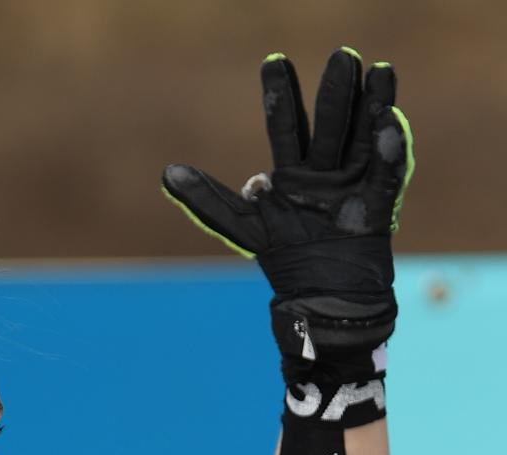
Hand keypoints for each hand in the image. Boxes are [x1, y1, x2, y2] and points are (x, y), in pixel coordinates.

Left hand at [162, 48, 413, 367]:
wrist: (320, 299)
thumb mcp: (241, 227)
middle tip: (342, 54)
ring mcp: (353, 184)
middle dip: (335, 91)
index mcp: (291, 173)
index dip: (280, 96)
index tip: (274, 62)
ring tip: (378, 71)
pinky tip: (388, 121)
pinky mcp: (378, 204)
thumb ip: (207, 201)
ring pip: (362, 136)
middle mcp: (324, 172)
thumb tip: (166, 173)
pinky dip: (389, 150)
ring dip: (371, 104)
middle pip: (329, 123)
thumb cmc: (282, 261)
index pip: (285, 125)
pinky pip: (387, 173)